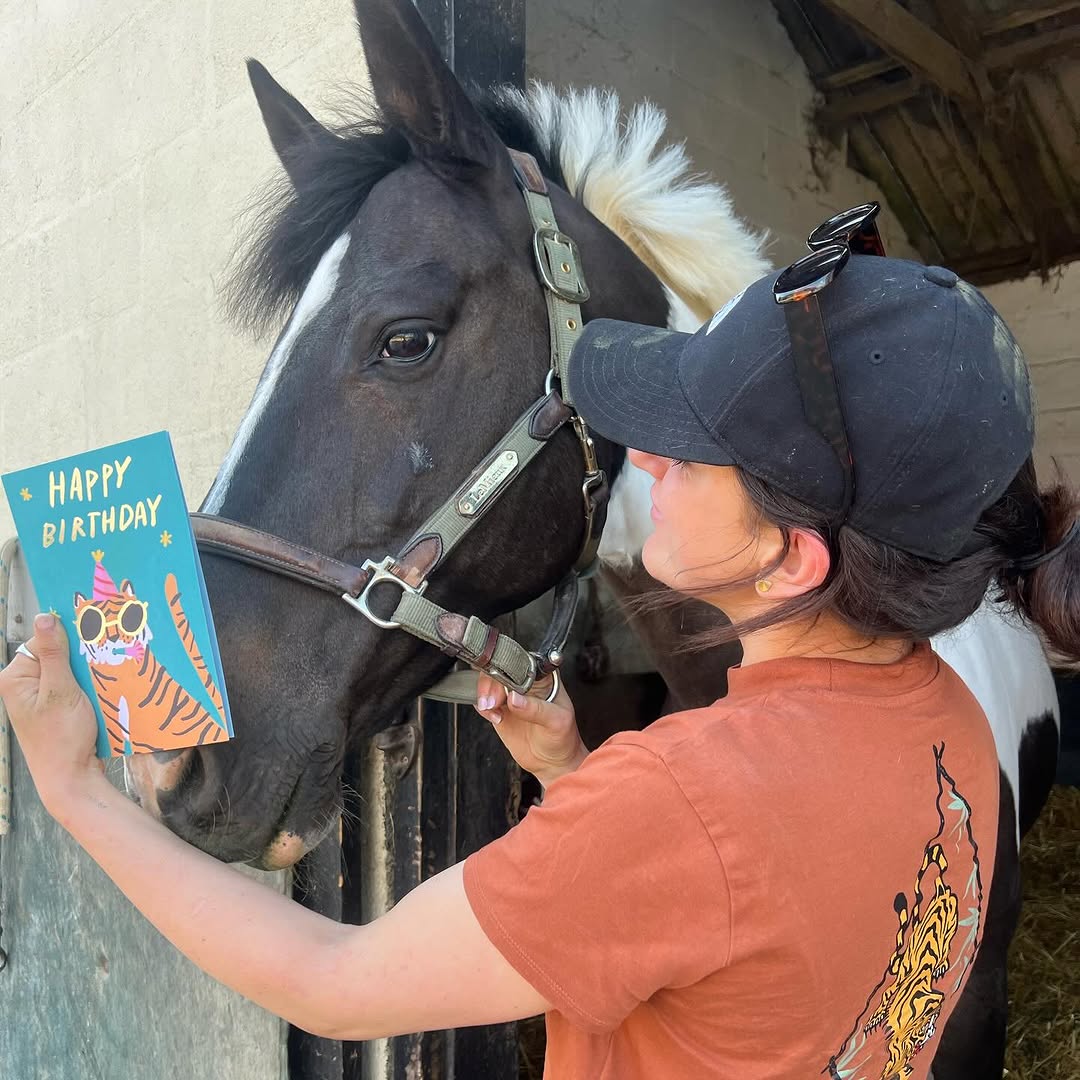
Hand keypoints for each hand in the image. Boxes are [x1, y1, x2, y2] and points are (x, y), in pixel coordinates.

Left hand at [0, 612, 104, 815]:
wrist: (71, 778)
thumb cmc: (61, 738)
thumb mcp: (60, 691)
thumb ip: (52, 654)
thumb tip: (44, 617)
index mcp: (16, 678)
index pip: (43, 641)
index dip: (69, 638)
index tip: (95, 635)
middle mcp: (25, 685)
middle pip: (58, 654)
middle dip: (81, 657)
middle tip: (104, 657)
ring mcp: (41, 697)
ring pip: (70, 670)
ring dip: (89, 673)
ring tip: (105, 677)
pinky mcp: (57, 708)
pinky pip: (75, 686)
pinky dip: (90, 687)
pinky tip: (103, 691)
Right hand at [475, 672, 587, 787]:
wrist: (553, 761)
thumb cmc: (562, 737)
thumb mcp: (556, 721)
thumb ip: (536, 709)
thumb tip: (514, 699)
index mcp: (542, 675)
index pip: (520, 663)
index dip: (508, 671)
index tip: (504, 686)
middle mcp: (524, 681)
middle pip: (498, 669)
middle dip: (491, 684)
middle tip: (494, 702)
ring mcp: (510, 694)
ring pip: (487, 682)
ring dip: (485, 695)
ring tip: (493, 710)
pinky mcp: (500, 709)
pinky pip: (483, 701)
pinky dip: (483, 708)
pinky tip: (495, 718)